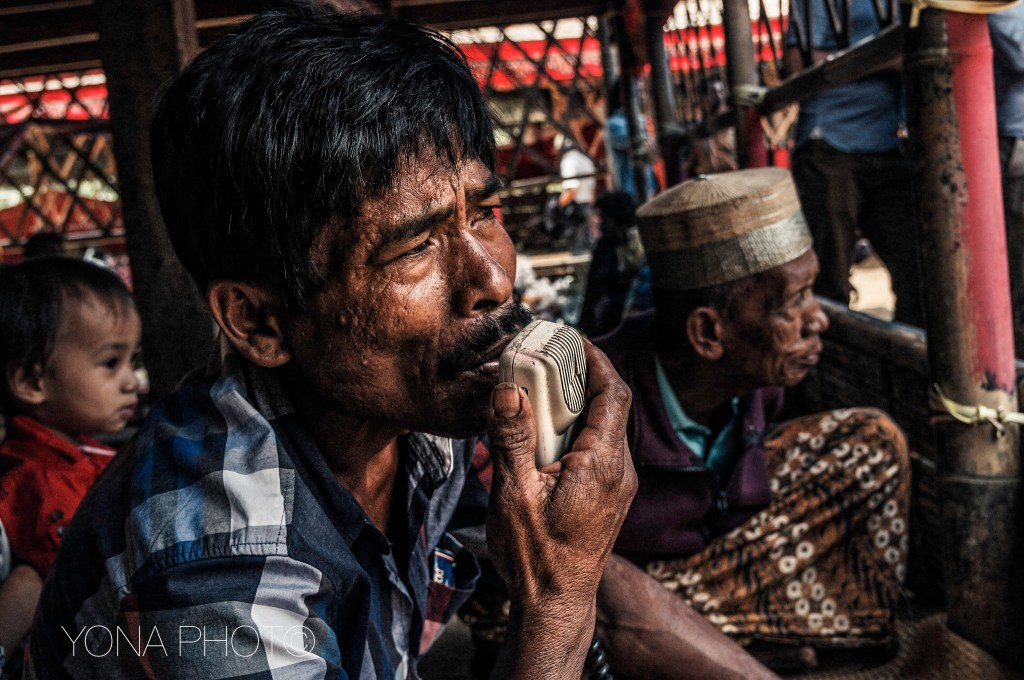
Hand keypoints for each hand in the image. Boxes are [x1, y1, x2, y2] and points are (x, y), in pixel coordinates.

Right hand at [485, 340, 635, 677]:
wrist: (555, 605)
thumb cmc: (536, 557)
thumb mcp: (514, 495)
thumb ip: (512, 439)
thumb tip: (507, 390)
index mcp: (602, 464)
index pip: (613, 393)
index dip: (596, 359)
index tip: (572, 338)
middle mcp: (619, 471)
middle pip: (609, 405)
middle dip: (579, 377)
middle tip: (546, 359)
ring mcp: (618, 485)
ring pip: (604, 427)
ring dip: (576, 405)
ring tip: (539, 393)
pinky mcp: (609, 496)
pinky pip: (598, 448)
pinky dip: (575, 430)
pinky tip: (543, 436)